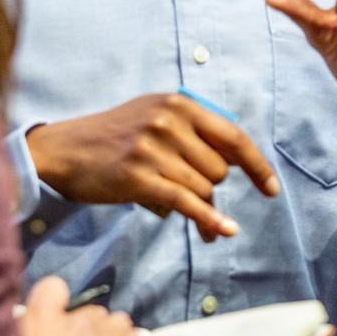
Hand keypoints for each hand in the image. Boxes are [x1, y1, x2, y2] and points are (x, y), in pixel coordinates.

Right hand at [16, 276, 139, 335]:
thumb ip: (24, 327)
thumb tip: (28, 320)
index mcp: (42, 315)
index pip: (54, 287)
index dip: (57, 299)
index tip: (58, 311)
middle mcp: (74, 322)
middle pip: (93, 310)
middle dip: (90, 324)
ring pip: (119, 321)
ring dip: (113, 331)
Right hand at [26, 94, 279, 240]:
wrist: (65, 150)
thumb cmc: (115, 138)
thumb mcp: (155, 118)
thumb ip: (195, 133)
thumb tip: (241, 168)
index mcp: (178, 103)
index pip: (233, 137)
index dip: (257, 166)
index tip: (271, 189)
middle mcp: (168, 121)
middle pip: (220, 169)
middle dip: (211, 186)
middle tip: (190, 192)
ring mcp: (153, 148)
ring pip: (203, 187)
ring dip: (199, 203)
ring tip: (174, 199)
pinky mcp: (139, 176)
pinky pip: (187, 203)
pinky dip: (209, 220)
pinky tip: (224, 232)